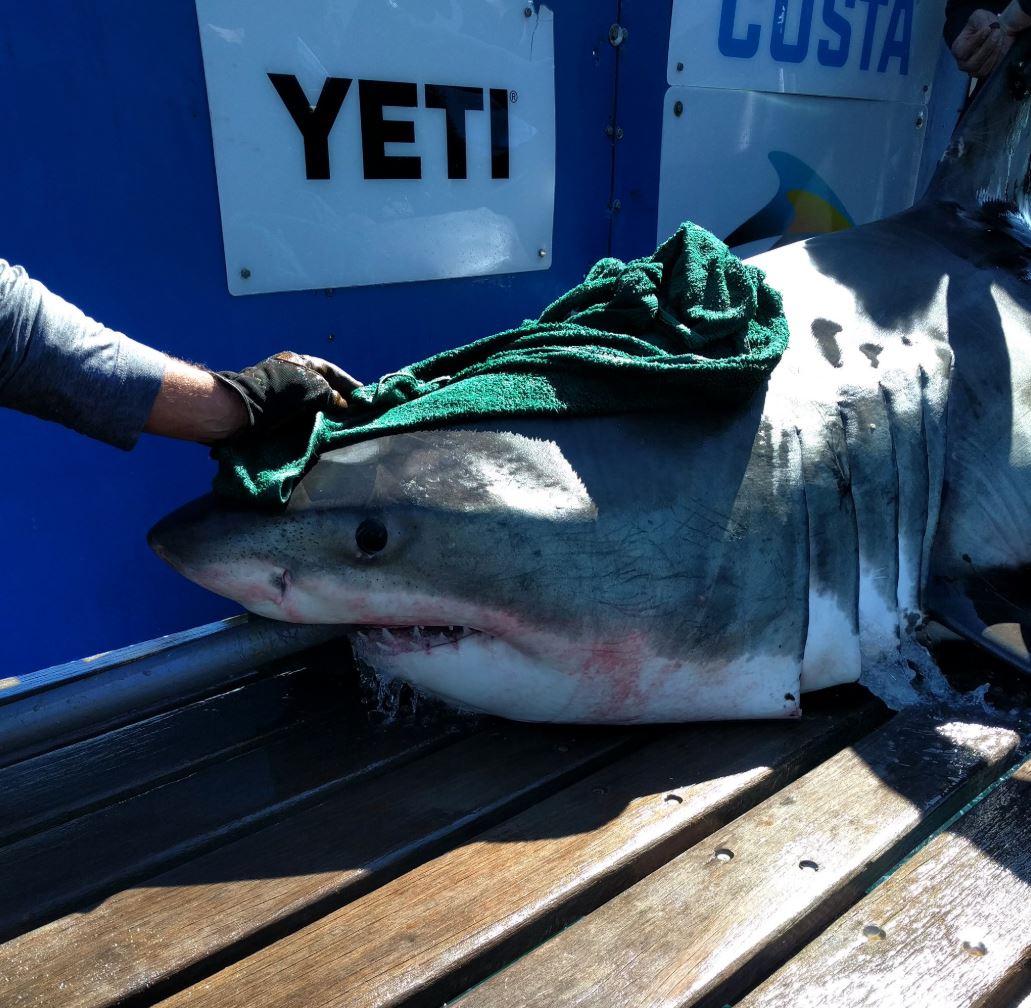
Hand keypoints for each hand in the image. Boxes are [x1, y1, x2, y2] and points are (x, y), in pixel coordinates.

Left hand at [216, 351, 361, 437]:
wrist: (240, 411)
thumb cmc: (278, 394)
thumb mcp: (313, 389)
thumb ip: (331, 395)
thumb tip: (342, 404)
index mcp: (300, 362)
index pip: (331, 371)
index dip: (348, 383)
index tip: (362, 394)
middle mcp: (291, 373)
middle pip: (321, 386)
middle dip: (338, 398)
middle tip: (354, 412)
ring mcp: (281, 390)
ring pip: (311, 401)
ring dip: (325, 411)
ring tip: (341, 423)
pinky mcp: (273, 407)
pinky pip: (300, 412)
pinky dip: (312, 419)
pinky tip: (321, 428)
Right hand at [951, 9, 1014, 76]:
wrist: (994, 31)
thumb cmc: (983, 25)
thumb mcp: (978, 17)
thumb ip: (979, 21)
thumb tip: (985, 29)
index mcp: (957, 49)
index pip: (963, 51)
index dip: (976, 40)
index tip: (988, 28)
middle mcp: (963, 63)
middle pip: (972, 63)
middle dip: (987, 47)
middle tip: (997, 33)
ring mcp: (973, 70)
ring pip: (981, 70)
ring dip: (993, 54)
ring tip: (1000, 39)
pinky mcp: (984, 73)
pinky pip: (990, 72)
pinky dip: (997, 60)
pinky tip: (1001, 48)